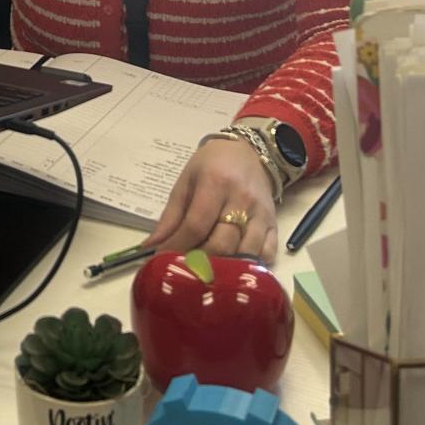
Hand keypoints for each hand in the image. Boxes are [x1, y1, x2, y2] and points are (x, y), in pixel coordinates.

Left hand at [143, 137, 278, 262]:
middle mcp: (241, 200)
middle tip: (185, 270)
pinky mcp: (275, 223)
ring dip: (225, 268)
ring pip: (246, 253)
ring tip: (207, 273)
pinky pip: (267, 253)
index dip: (178, 247)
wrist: (248, 151)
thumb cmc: (211, 166)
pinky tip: (235, 268)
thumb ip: (170, 217)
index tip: (164, 260)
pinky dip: (251, 265)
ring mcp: (261, 214)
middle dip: (200, 262)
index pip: (196, 225)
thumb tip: (150, 248)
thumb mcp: (185, 182)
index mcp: (215, 183)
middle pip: (222, 243)